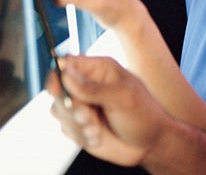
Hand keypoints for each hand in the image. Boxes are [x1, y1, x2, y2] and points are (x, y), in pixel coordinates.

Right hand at [46, 55, 169, 166]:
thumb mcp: (122, 97)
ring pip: (57, 110)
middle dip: (69, 105)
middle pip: (57, 87)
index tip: (57, 88)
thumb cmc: (143, 114)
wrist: (148, 143)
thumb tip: (65, 75)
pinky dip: (79, 135)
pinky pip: (64, 128)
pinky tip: (98, 136)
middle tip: (87, 116)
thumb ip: (92, 88)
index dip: (58, 74)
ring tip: (97, 129)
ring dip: (76, 123)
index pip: (68, 63)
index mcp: (99, 69)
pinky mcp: (78, 125)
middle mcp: (87, 84)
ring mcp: (81, 105)